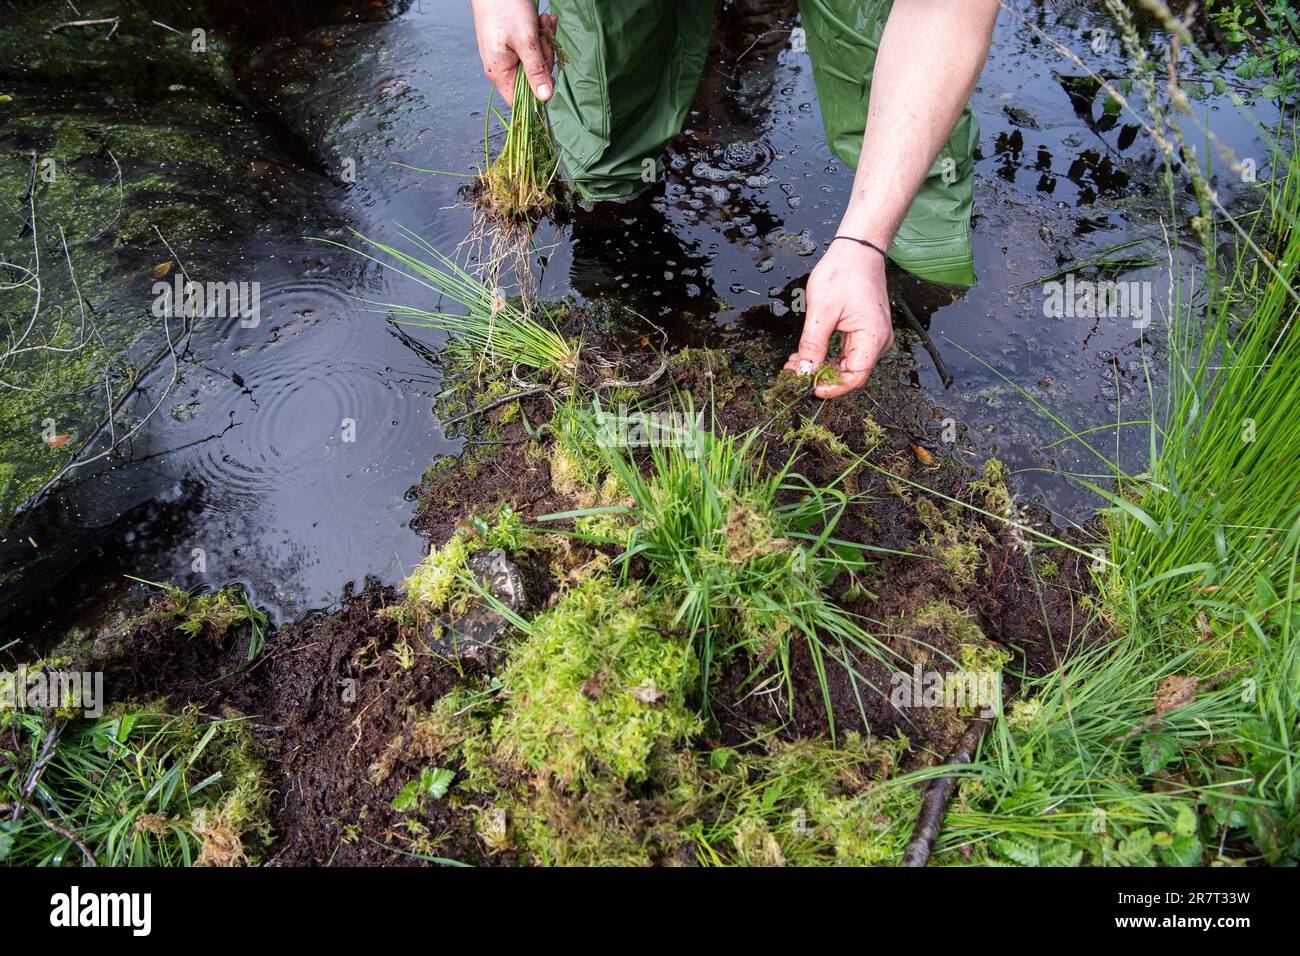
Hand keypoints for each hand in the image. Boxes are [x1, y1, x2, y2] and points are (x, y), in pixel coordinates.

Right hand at [469, 1, 557, 106]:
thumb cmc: (504, 7)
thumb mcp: (526, 41)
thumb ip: (536, 71)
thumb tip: (544, 98)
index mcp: (499, 72)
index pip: (520, 101)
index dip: (538, 93)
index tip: (549, 74)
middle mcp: (501, 68)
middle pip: (532, 80)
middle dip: (544, 57)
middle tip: (545, 36)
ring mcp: (507, 56)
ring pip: (535, 62)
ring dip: (545, 42)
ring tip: (544, 22)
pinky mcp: (513, 44)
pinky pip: (532, 48)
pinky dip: (541, 35)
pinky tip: (543, 21)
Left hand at [784, 239, 894, 397]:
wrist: (858, 250)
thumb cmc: (842, 273)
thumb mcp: (821, 311)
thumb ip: (812, 345)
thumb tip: (803, 372)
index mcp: (873, 337)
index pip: (855, 377)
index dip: (832, 388)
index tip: (808, 387)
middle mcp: (879, 341)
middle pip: (851, 373)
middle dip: (821, 377)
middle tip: (793, 372)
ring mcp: (874, 337)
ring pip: (847, 365)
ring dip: (822, 368)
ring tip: (796, 363)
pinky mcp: (866, 332)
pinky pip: (847, 353)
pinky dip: (828, 357)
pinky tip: (808, 355)